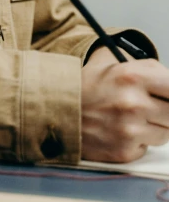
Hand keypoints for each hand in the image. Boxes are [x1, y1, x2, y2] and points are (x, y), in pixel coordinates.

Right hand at [81, 46, 168, 162]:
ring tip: (130, 117)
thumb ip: (149, 71)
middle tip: (149, 106)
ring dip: (153, 126)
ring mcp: (130, 129)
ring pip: (165, 132)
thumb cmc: (88, 85)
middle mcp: (133, 103)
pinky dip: (139, 141)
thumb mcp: (114, 64)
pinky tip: (121, 130)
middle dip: (164, 110)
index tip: (166, 95)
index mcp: (132, 75)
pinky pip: (148, 147)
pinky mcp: (125, 150)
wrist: (57, 109)